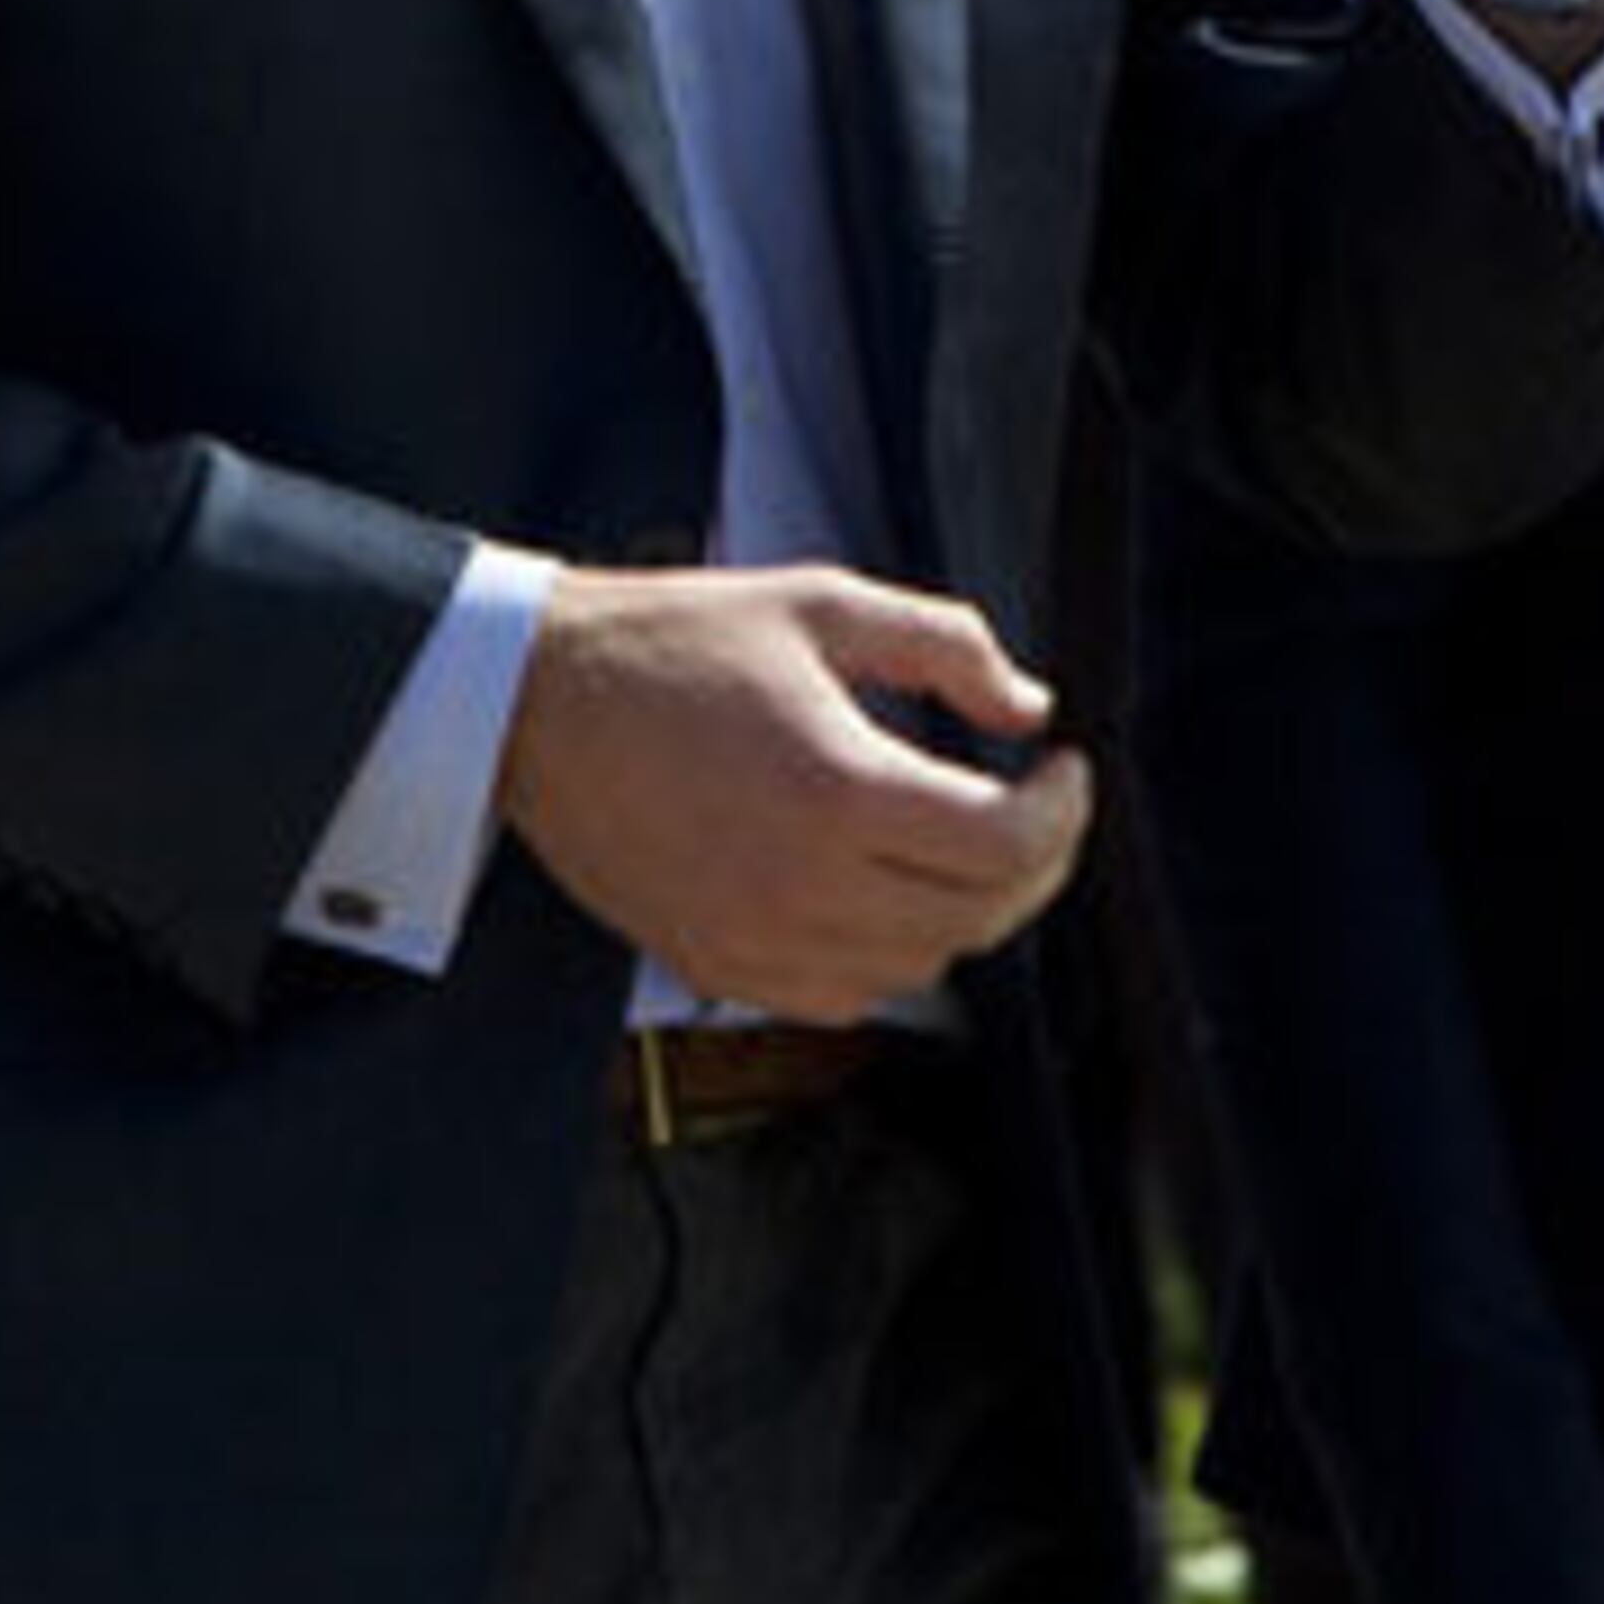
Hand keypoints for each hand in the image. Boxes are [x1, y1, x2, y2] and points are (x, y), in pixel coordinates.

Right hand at [496, 562, 1092, 1022]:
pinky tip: (886, 889)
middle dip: (1033, 863)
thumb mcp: (823, 604)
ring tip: (963, 839)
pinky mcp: (720, 967)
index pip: (1002, 847)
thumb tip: (1028, 705)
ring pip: (920, 969)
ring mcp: (757, 941)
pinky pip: (846, 998)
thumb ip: (946, 646)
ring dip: (965, 911)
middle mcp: (801, 885)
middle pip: (976, 919)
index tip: (1065, 768)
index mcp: (835, 788)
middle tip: (1037, 806)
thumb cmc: (674, 644)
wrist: (538, 706)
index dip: (1062, 813)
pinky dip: (890, 957)